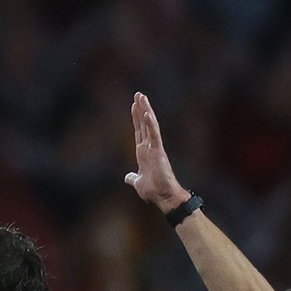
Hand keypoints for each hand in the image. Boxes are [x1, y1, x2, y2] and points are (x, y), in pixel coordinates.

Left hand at [125, 92, 189, 212]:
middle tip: (138, 94)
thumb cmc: (153, 190)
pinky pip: (154, 134)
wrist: (163, 197)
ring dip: (145, 110)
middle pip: (143, 124)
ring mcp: (154, 148)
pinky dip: (150, 123)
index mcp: (143, 152)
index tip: (133, 105)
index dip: (136, 118)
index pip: (138, 131)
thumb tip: (127, 177)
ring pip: (149, 125)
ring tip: (142, 97)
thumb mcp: (138, 182)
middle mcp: (148, 147)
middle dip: (140, 108)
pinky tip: (147, 112)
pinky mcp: (158, 151)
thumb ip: (132, 178)